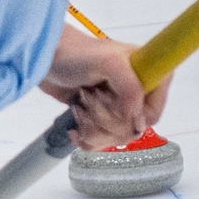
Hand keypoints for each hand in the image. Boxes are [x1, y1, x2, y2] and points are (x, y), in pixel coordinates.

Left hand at [42, 23, 172, 149]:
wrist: (46, 59)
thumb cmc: (77, 55)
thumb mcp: (109, 63)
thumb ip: (131, 89)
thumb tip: (136, 120)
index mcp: (152, 77)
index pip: (153, 114)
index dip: (132, 116)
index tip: (111, 100)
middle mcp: (139, 94)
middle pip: (132, 130)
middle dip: (105, 119)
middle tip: (88, 97)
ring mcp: (120, 108)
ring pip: (116, 139)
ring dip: (93, 127)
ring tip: (79, 106)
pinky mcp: (101, 119)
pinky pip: (102, 143)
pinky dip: (86, 138)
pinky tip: (75, 126)